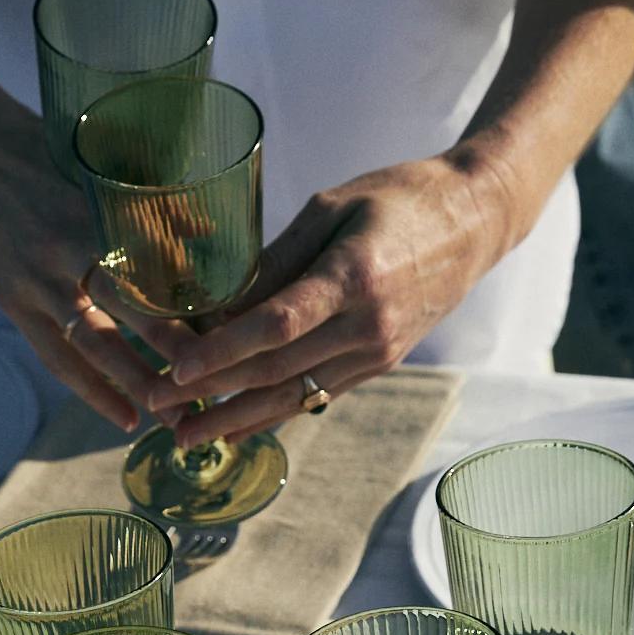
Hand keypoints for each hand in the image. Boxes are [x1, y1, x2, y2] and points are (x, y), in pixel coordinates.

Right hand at [0, 87, 186, 431]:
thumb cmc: (45, 153)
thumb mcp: (99, 168)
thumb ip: (153, 206)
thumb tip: (213, 234)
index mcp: (90, 215)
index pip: (149, 268)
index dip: (187, 302)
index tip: (229, 331)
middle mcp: (61, 254)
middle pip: (125, 312)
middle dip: (169, 353)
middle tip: (211, 386)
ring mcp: (32, 283)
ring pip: (90, 345)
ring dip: (132, 384)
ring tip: (171, 417)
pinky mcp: (12, 304)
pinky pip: (55, 357)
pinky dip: (90, 389)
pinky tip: (123, 414)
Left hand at [150, 154, 514, 444]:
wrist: (476, 221)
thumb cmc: (397, 198)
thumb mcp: (329, 208)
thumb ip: (275, 261)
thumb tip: (217, 306)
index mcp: (353, 277)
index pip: (275, 326)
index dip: (221, 353)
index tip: (174, 369)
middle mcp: (368, 325)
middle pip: (276, 370)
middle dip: (211, 394)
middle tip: (157, 406)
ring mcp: (377, 352)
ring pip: (295, 395)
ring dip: (236, 419)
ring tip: (185, 436)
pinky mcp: (380, 364)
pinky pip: (317, 395)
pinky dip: (273, 413)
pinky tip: (235, 427)